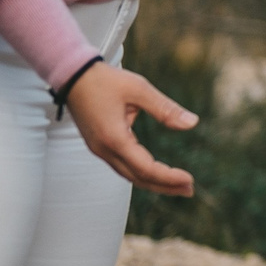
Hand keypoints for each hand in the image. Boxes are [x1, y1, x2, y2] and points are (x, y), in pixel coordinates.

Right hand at [66, 64, 197, 196]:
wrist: (71, 75)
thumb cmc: (104, 79)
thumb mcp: (139, 89)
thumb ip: (165, 109)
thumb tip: (193, 123)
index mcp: (114, 138)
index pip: (146, 168)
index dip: (169, 177)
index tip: (190, 179)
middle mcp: (104, 149)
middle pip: (138, 178)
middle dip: (165, 186)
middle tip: (190, 190)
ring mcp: (99, 149)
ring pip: (128, 175)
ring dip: (153, 182)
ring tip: (177, 185)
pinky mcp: (98, 145)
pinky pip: (121, 166)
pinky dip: (140, 173)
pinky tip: (155, 171)